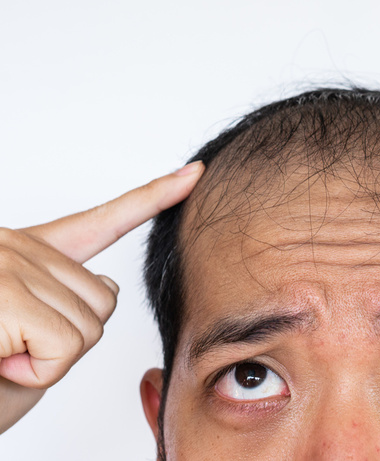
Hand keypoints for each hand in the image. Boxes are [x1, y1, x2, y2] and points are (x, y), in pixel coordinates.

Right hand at [0, 161, 203, 433]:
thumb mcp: (31, 336)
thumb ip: (67, 302)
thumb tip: (107, 286)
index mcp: (25, 253)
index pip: (105, 220)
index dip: (154, 198)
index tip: (192, 175)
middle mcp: (14, 247)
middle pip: (104, 300)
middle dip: (66, 340)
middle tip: (13, 348)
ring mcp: (6, 264)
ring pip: (89, 326)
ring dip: (48, 360)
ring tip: (0, 355)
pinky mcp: (3, 293)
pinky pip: (66, 346)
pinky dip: (39, 372)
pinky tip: (0, 361)